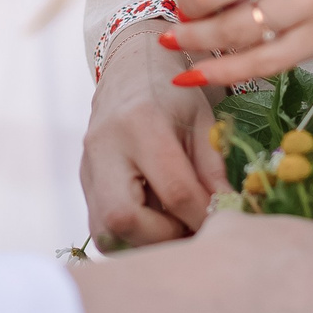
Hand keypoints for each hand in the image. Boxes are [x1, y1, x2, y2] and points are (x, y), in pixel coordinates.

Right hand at [82, 29, 224, 245]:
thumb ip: (213, 168)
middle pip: (122, 218)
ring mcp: (87, 167)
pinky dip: (132, 237)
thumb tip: (228, 213)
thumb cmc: (172, 94)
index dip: (203, 215)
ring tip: (174, 226)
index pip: (173, 189)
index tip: (222, 221)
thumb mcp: (203, 120)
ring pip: (106, 232)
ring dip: (146, 242)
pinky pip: (102, 228)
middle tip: (190, 228)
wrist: (129, 70)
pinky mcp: (84, 182)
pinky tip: (155, 222)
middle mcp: (105, 147)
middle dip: (164, 237)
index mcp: (141, 122)